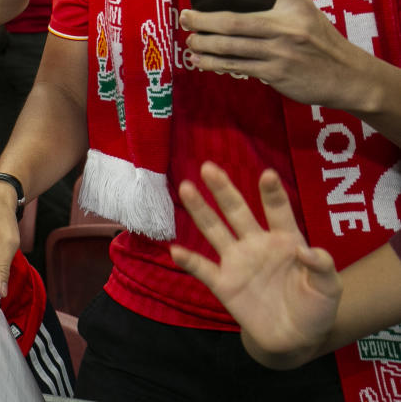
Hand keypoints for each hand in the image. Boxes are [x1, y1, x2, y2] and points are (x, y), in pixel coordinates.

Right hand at [171, 162, 339, 366]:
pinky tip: (176, 251)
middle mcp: (256, 243)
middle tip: (209, 167)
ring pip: (215, 230)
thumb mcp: (330, 289)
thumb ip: (322, 267)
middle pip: (237, 212)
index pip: (278, 211)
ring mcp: (237, 261)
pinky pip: (203, 269)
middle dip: (224, 190)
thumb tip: (306, 250)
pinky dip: (189, 261)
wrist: (294, 337)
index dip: (272, 193)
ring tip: (186, 188)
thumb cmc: (315, 306)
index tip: (267, 175)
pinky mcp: (223, 283)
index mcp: (285, 240)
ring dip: (200, 210)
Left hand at [180, 0, 368, 109]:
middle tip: (186, 17)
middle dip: (204, 21)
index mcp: (297, 6)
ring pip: (232, 47)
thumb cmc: (320, 41)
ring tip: (190, 40)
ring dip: (205, 45)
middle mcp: (288, 27)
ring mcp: (281, 52)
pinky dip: (216, 64)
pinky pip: (239, 66)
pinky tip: (200, 62)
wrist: (349, 77)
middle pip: (235, 22)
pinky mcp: (277, 73)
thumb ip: (282, 0)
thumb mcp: (306, 14)